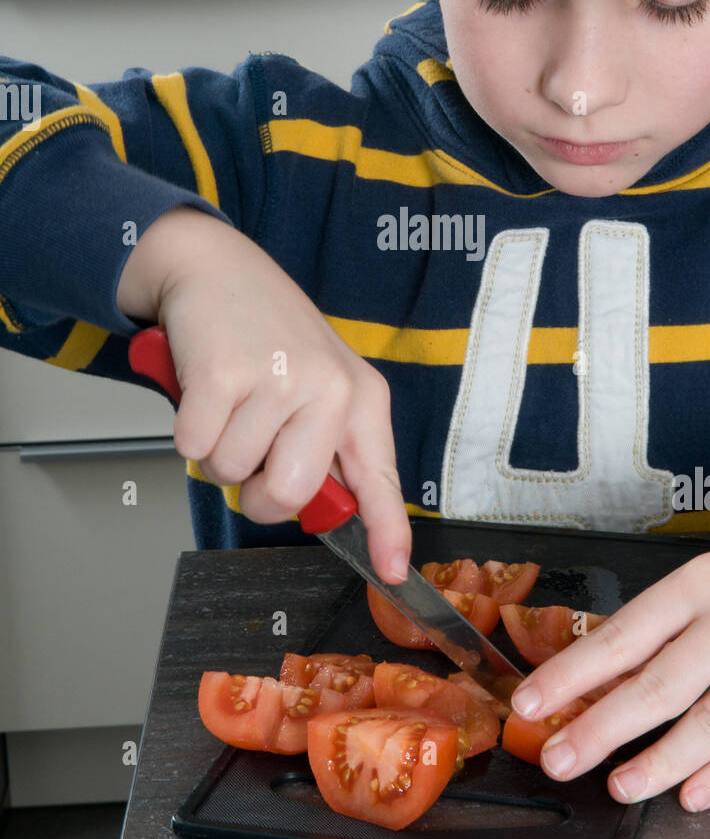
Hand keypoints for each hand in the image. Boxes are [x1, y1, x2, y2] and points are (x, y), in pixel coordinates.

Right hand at [123, 210, 411, 583]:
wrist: (216, 266)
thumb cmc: (268, 334)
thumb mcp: (320, 381)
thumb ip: (327, 444)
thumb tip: (325, 512)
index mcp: (360, 397)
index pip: (379, 478)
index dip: (387, 531)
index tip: (394, 572)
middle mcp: (329, 388)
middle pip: (286, 495)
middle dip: (254, 489)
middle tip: (250, 445)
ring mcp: (277, 379)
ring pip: (229, 474)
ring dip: (217, 447)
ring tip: (230, 398)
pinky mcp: (223, 375)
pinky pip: (193, 448)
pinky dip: (187, 426)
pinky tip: (204, 387)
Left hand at [509, 489, 709, 809]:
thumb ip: (675, 615)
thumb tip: (612, 665)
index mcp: (705, 581)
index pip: (624, 635)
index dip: (573, 674)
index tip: (533, 699)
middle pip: (657, 685)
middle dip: (600, 728)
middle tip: (559, 757)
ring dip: (658, 762)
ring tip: (620, 785)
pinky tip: (694, 792)